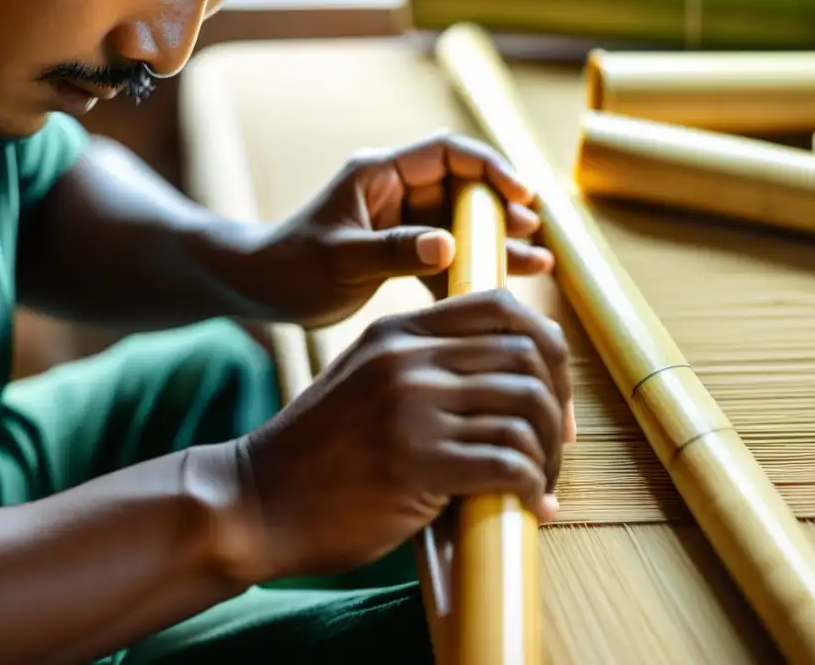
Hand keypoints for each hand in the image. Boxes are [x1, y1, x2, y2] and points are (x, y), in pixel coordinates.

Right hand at [237, 289, 573, 580]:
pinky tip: (529, 505)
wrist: (257, 500)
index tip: (552, 394)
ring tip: (541, 483)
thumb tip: (508, 378)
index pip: (502, 308)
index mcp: (398, 333)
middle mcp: (407, 360)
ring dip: (548, 456)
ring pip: (525, 413)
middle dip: (557, 409)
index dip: (546, 347)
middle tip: (556, 447)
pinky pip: (509, 464)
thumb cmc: (318, 451)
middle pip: (528, 359)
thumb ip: (421, 366)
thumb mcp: (364, 380)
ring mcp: (411, 408)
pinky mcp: (416, 464)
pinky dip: (533, 488)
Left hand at [247, 132, 554, 327]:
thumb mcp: (341, 258)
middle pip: (462, 189)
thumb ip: (393, 251)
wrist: (262, 290)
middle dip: (500, 209)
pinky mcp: (400, 252)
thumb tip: (448, 249)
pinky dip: (470, 268)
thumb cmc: (291, 266)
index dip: (488, 168)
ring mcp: (400, 222)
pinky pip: (445, 255)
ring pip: (460, 224)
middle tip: (531, 232)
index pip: (446, 154)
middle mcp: (395, 191)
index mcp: (379, 174)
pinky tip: (500, 284)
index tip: (520, 193)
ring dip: (494, 242)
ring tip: (537, 262)